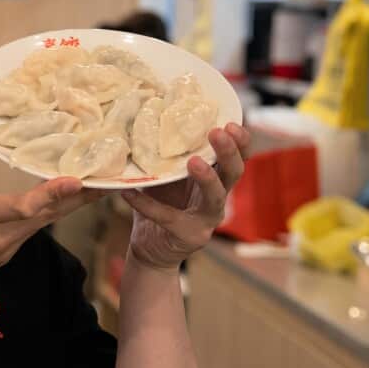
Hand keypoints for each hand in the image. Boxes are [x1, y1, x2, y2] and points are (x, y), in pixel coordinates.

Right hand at [0, 109, 105, 303]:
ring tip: (96, 182)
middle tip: (112, 174)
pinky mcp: (9, 254)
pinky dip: (50, 214)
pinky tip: (61, 201)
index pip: (27, 205)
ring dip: (71, 203)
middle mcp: (7, 234)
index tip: (78, 179)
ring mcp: (11, 247)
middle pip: (53, 212)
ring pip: (48, 221)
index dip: (54, 192)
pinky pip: (35, 230)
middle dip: (84, 194)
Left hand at [121, 123, 249, 270]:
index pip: (237, 157)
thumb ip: (167, 155)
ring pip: (215, 197)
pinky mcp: (189, 236)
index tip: (230, 122)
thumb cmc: (161, 204)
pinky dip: (146, 204)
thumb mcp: (166, 176)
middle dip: (229, 152)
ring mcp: (206, 219)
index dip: (239, 141)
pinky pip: (167, 216)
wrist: (150, 247)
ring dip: (207, 178)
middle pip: (234, 173)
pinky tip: (128, 194)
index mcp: (215, 179)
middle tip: (217, 132)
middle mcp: (217, 198)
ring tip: (194, 161)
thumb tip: (146, 120)